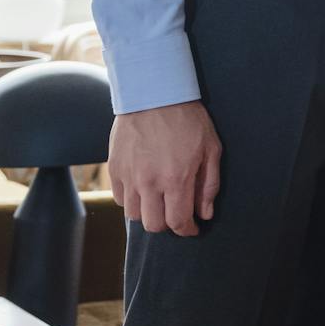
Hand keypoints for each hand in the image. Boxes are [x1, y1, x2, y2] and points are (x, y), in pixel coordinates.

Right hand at [108, 100, 222, 236]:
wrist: (153, 95)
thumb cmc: (188, 120)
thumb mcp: (211, 149)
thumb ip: (208, 185)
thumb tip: (205, 213)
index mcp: (176, 179)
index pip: (178, 221)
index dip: (188, 230)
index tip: (193, 228)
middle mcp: (149, 183)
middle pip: (153, 225)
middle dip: (168, 225)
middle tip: (177, 214)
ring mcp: (128, 177)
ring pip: (134, 216)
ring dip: (149, 214)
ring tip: (161, 201)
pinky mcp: (114, 169)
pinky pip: (120, 199)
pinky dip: (132, 201)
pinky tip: (144, 190)